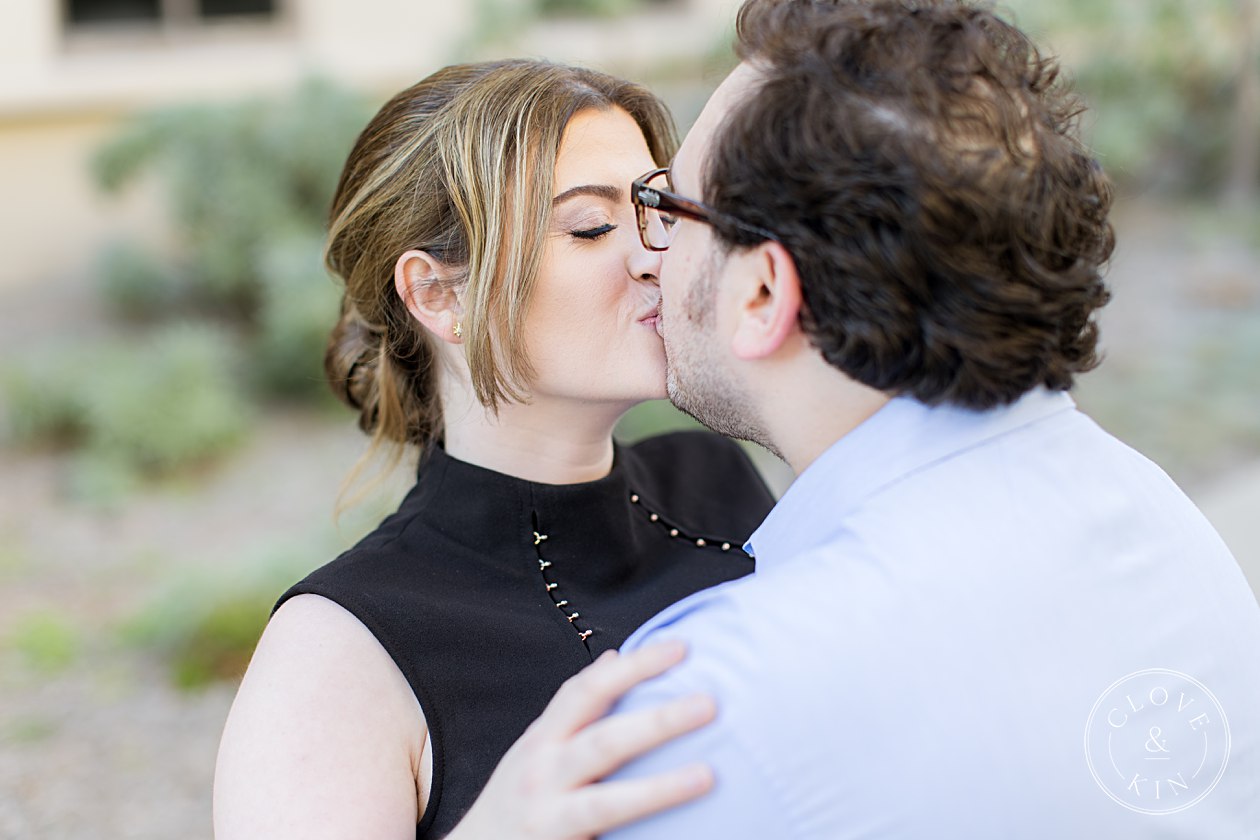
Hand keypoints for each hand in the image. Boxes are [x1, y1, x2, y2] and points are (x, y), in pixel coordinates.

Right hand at [447, 641, 715, 839]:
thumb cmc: (517, 796)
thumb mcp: (538, 744)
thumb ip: (574, 709)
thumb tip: (616, 658)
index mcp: (543, 740)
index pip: (587, 691)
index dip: (633, 667)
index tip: (680, 648)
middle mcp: (543, 774)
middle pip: (604, 742)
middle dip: (657, 722)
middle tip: (709, 704)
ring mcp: (551, 818)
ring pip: (609, 802)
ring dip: (661, 789)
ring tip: (707, 775)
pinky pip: (605, 838)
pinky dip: (643, 833)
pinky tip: (685, 835)